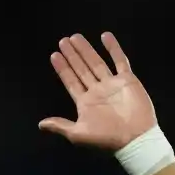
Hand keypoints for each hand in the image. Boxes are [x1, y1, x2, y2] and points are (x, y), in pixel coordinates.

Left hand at [38, 33, 155, 150]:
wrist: (134, 138)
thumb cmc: (105, 138)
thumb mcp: (78, 134)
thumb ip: (60, 126)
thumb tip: (41, 124)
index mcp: (85, 102)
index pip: (71, 81)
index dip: (63, 69)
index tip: (54, 55)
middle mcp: (97, 91)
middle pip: (81, 69)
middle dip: (72, 56)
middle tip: (63, 41)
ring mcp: (112, 84)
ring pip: (96, 63)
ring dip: (86, 50)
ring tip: (75, 37)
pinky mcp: (127, 80)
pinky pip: (120, 61)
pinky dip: (113, 48)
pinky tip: (105, 36)